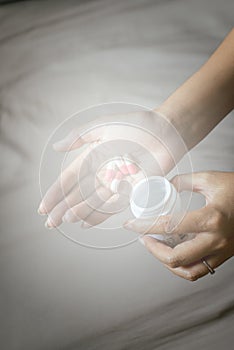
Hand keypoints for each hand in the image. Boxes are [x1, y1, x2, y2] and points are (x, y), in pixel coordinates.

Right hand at [38, 111, 185, 227]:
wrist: (165, 130)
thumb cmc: (136, 124)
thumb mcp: (103, 126)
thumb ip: (80, 136)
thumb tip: (56, 146)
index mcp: (93, 158)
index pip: (69, 179)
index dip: (56, 193)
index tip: (43, 207)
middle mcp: (102, 173)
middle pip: (78, 194)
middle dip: (63, 208)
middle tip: (50, 223)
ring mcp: (116, 184)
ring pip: (93, 202)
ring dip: (79, 212)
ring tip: (65, 220)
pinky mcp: (132, 191)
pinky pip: (113, 206)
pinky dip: (99, 215)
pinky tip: (85, 223)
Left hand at [125, 171, 233, 280]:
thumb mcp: (210, 179)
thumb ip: (184, 181)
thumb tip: (165, 185)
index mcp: (211, 218)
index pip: (169, 226)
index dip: (144, 225)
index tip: (130, 224)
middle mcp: (215, 240)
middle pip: (175, 258)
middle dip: (152, 250)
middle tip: (143, 238)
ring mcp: (221, 252)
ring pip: (188, 272)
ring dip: (166, 262)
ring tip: (156, 247)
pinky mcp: (224, 256)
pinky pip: (199, 270)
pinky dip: (182, 266)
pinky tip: (174, 251)